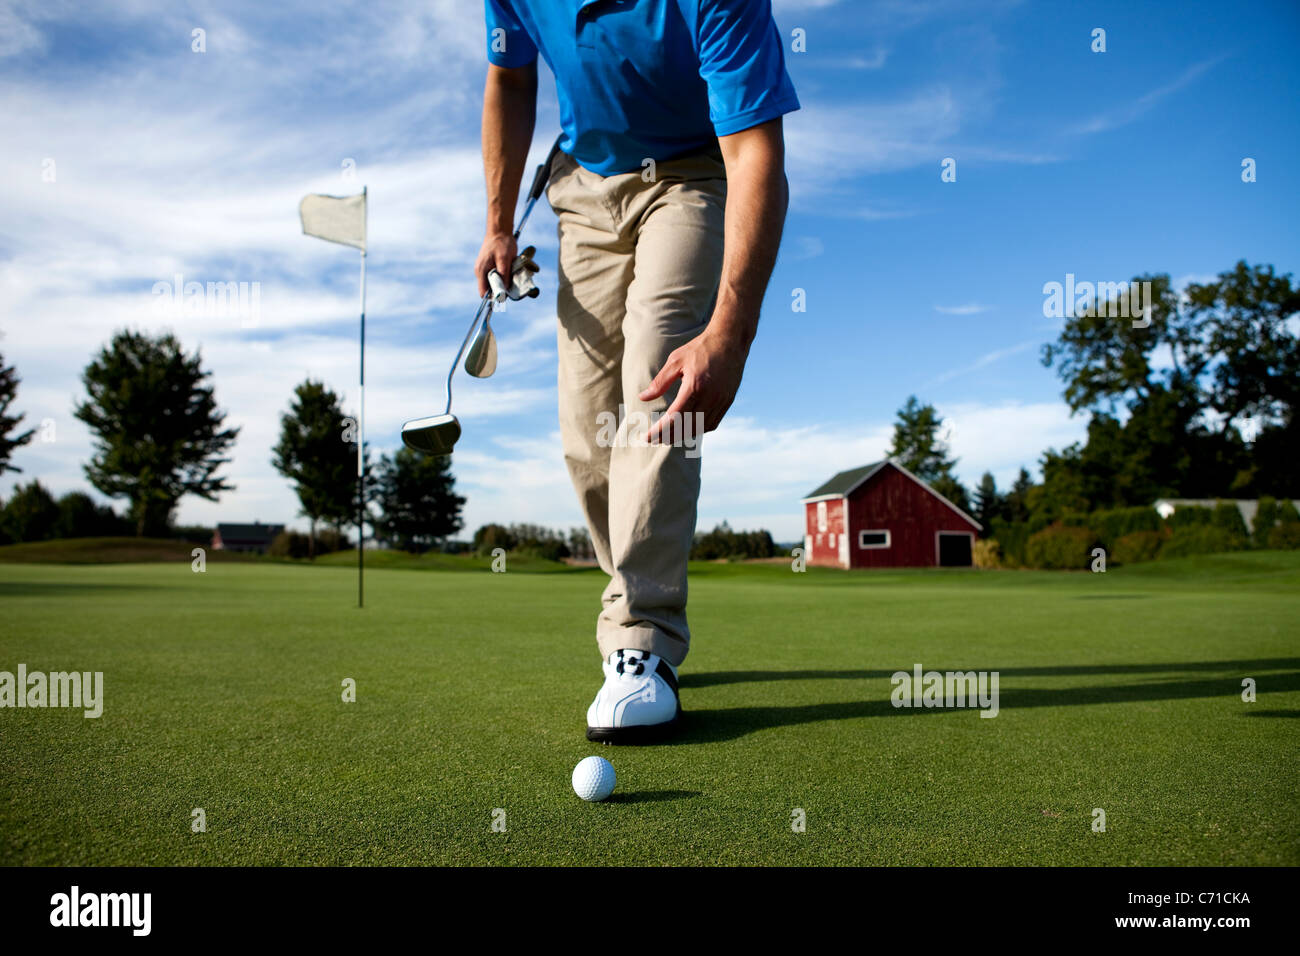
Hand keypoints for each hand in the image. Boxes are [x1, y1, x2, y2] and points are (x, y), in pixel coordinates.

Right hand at [474, 232, 516, 296]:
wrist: (500, 230)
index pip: (483, 293)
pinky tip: (508, 268)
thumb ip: (504, 275)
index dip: (493, 296)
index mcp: (481, 271)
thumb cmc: (502, 243)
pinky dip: (502, 275)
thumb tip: (504, 290)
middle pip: (489, 288)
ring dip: (502, 281)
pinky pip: (495, 275)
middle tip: (511, 282)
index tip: (504, 295)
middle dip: (500, 288)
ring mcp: (483, 268)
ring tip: (510, 272)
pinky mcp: (488, 265)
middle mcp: (480, 271)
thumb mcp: (505, 259)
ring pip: (493, 282)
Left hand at [639, 327, 748, 443]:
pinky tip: (689, 429)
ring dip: (684, 435)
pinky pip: (713, 423)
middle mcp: (709, 397)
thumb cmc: (699, 348)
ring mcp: (721, 401)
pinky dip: (699, 429)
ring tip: (669, 436)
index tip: (647, 437)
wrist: (730, 341)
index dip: (659, 430)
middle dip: (668, 436)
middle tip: (655, 440)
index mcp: (694, 387)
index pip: (674, 417)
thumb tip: (642, 398)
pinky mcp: (728, 401)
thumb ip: (659, 382)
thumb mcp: (675, 361)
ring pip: (700, 427)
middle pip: (686, 427)